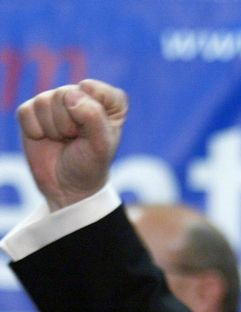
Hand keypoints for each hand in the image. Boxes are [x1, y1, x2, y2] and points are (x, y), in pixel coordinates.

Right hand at [16, 79, 126, 210]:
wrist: (67, 186)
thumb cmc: (90, 164)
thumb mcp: (100, 146)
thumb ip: (93, 117)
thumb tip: (71, 95)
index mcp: (109, 103)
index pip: (97, 90)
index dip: (93, 114)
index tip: (95, 133)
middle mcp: (81, 96)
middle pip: (66, 94)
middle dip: (70, 124)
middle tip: (76, 140)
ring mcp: (55, 101)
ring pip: (44, 101)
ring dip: (53, 129)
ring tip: (63, 140)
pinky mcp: (32, 111)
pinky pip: (26, 112)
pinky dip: (35, 131)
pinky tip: (45, 139)